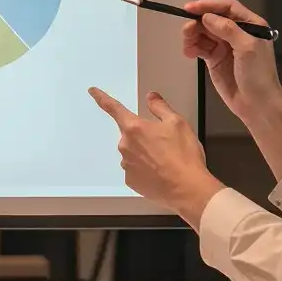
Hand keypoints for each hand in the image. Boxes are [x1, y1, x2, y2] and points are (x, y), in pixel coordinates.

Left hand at [89, 88, 224, 224]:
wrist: (188, 189)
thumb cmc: (184, 157)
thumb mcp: (177, 123)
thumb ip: (161, 107)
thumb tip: (151, 97)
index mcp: (134, 128)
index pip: (114, 108)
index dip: (102, 98)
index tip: (93, 92)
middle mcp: (125, 145)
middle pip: (131, 135)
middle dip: (145, 137)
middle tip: (165, 145)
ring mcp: (126, 164)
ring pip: (133, 153)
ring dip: (146, 154)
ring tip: (167, 162)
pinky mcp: (131, 181)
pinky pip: (136, 171)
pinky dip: (147, 171)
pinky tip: (161, 173)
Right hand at [182, 0, 281, 124]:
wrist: (257, 104)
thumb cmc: (258, 75)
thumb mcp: (247, 48)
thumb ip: (228, 29)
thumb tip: (206, 17)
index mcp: (250, 25)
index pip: (227, 6)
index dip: (208, 5)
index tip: (189, 9)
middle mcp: (237, 32)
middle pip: (211, 18)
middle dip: (197, 23)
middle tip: (187, 33)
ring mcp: (224, 45)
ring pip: (202, 32)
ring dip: (191, 36)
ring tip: (188, 47)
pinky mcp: (214, 57)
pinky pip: (199, 46)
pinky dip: (191, 47)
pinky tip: (190, 54)